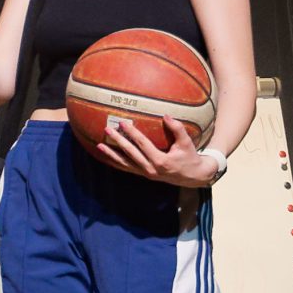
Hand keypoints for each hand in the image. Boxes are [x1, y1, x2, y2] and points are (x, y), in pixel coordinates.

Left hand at [99, 115, 215, 183]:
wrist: (193, 176)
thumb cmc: (190, 157)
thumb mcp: (187, 143)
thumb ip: (178, 129)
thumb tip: (166, 115)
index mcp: (161, 161)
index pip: (142, 144)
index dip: (132, 133)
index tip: (123, 122)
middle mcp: (151, 169)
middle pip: (130, 153)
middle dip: (118, 140)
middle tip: (107, 129)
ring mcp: (146, 173)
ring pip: (125, 163)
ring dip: (111, 154)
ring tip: (99, 145)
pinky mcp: (144, 175)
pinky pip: (127, 168)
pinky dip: (116, 162)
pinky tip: (106, 156)